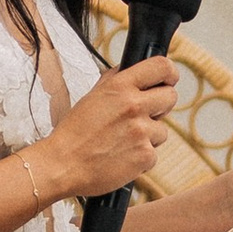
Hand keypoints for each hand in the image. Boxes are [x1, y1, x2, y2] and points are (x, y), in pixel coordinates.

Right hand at [33, 56, 179, 200]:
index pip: (162, 66)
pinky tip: (122, 156)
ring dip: (148, 136)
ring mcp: (141, 131)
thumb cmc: (74, 132)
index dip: (169, 73)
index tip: (168, 80)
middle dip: (160, 106)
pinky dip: (141, 157)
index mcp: (120, 86)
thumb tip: (132, 69)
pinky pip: (154, 153)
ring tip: (123, 140)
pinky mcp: (145, 155)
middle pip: (170, 96)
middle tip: (143, 115)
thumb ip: (115, 80)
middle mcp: (133, 105)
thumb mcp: (92, 96)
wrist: (62, 164)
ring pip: (163, 129)